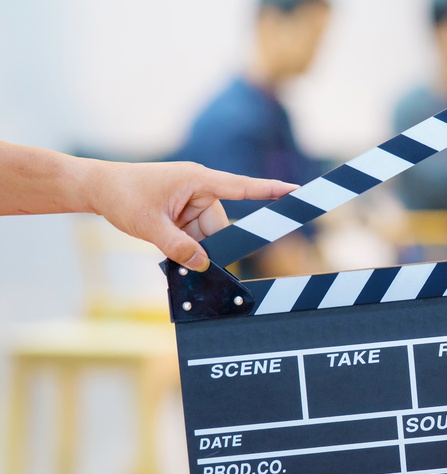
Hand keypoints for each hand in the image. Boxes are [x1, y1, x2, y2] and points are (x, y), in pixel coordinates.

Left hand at [84, 161, 297, 271]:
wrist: (96, 187)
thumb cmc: (122, 195)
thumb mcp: (149, 225)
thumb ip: (178, 247)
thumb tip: (203, 265)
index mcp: (198, 180)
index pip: (243, 187)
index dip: (271, 191)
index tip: (296, 191)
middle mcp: (200, 188)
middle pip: (220, 226)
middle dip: (205, 245)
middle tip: (187, 260)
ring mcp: (191, 200)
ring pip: (208, 234)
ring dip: (191, 246)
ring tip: (164, 244)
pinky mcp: (183, 210)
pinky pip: (195, 234)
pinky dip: (185, 244)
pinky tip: (166, 243)